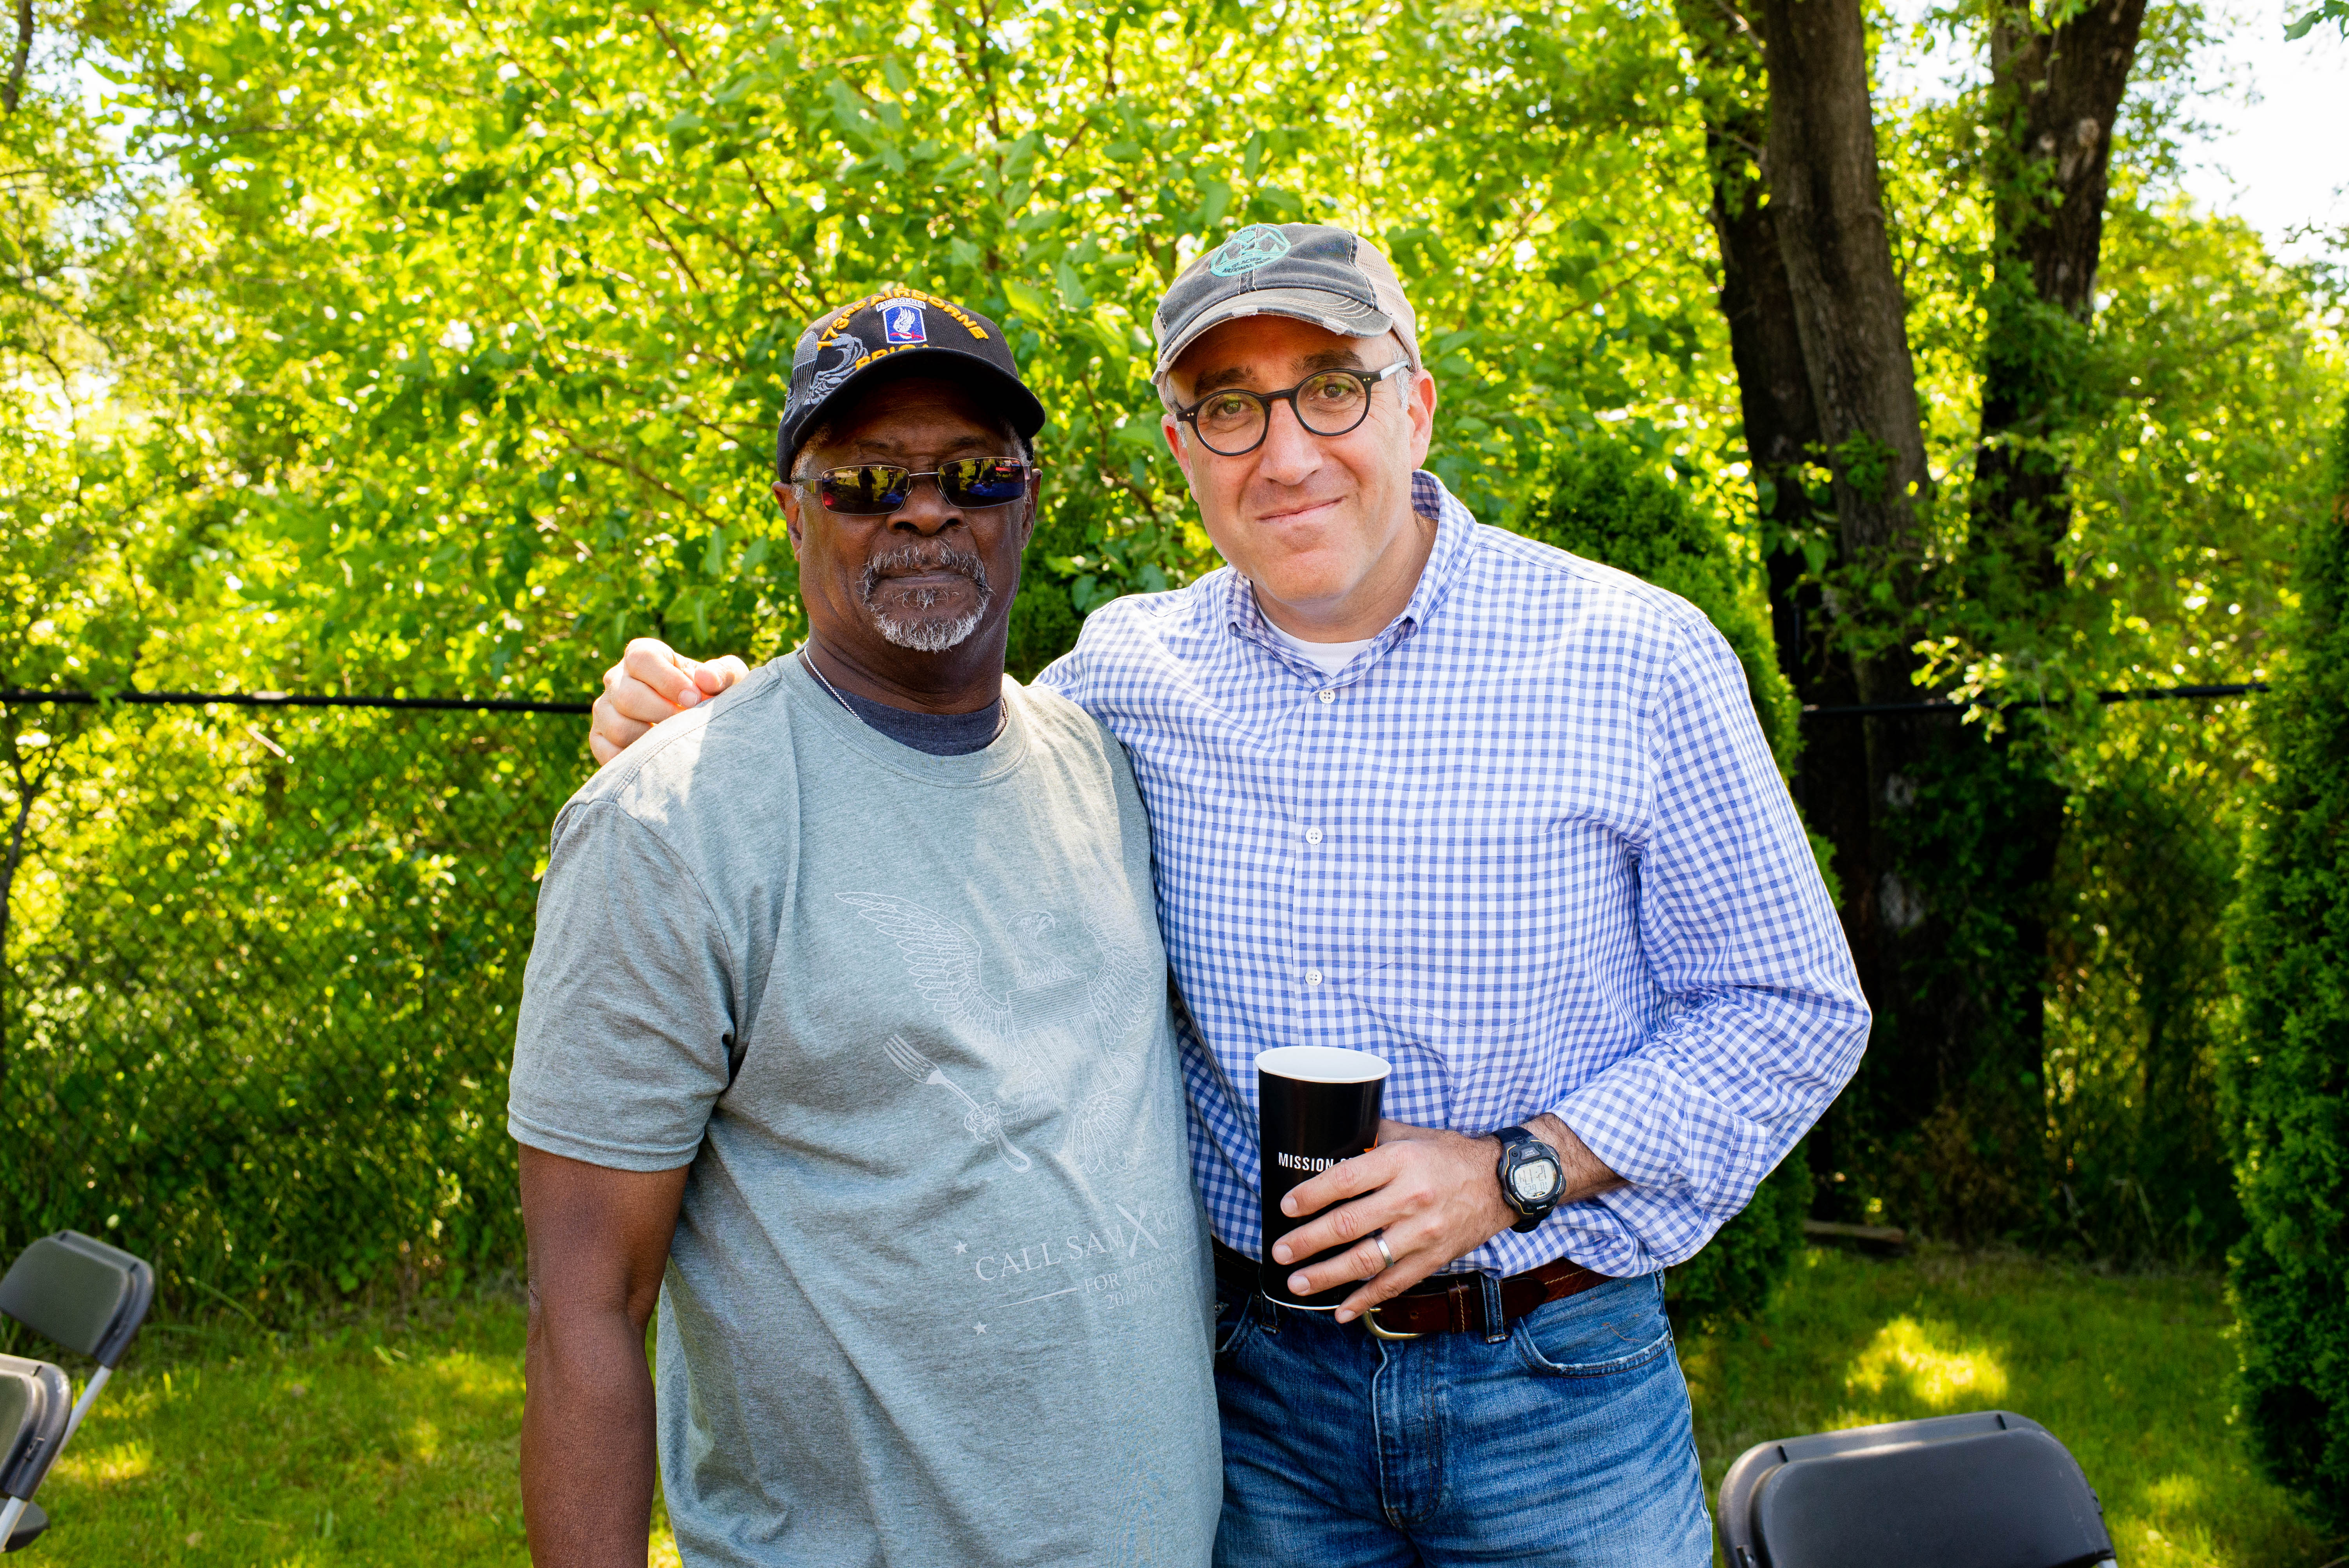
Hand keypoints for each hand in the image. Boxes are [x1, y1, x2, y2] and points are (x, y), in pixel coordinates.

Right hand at [589, 638, 750, 764]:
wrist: (701, 725)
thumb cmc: (713, 695)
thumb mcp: (728, 679)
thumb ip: (722, 673)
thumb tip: (706, 678)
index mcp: (643, 655)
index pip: (641, 659)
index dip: (668, 680)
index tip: (694, 700)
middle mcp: (617, 679)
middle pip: (627, 695)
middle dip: (662, 714)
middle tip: (687, 725)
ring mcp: (605, 709)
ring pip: (617, 726)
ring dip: (651, 739)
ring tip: (676, 742)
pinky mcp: (600, 738)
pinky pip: (608, 752)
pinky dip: (634, 759)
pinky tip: (660, 757)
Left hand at [1269, 1112, 1621, 1323]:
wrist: (1503, 1181)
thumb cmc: (1449, 1153)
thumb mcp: (1410, 1135)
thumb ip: (1370, 1138)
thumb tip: (1328, 1140)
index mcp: (1400, 1161)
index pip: (1346, 1179)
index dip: (1311, 1195)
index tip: (1285, 1206)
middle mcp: (1411, 1198)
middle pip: (1349, 1224)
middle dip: (1308, 1241)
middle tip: (1280, 1251)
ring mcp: (1423, 1233)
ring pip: (1367, 1260)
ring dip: (1327, 1275)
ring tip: (1297, 1283)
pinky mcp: (1434, 1258)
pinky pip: (1395, 1283)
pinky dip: (1366, 1299)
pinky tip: (1341, 1310)